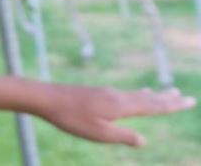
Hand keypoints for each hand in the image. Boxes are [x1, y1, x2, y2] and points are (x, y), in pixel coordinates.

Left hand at [37, 84, 194, 146]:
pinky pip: (126, 93)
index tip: (189, 101)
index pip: (153, 106)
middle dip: (168, 98)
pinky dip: (139, 94)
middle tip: (187, 96)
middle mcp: (117, 96)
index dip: (172, 105)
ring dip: (155, 95)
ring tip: (168, 92)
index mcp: (121, 106)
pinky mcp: (98, 93)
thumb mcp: (98, 133)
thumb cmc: (70, 118)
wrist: (46, 98)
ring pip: (137, 94)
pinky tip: (138, 94)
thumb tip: (144, 140)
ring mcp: (107, 93)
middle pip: (148, 98)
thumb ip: (123, 137)